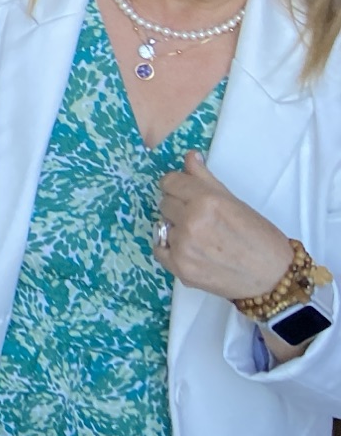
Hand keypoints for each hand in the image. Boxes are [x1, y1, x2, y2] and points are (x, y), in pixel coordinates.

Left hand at [156, 151, 294, 302]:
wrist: (275, 279)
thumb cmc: (262, 238)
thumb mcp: (236, 202)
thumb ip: (206, 179)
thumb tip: (190, 156)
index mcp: (206, 201)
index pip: (170, 182)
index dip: (178, 186)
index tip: (186, 193)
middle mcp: (191, 222)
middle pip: (165, 203)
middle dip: (179, 207)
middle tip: (200, 218)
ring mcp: (183, 247)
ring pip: (163, 225)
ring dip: (176, 228)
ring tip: (200, 237)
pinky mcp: (180, 269)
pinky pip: (159, 249)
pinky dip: (170, 248)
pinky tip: (190, 250)